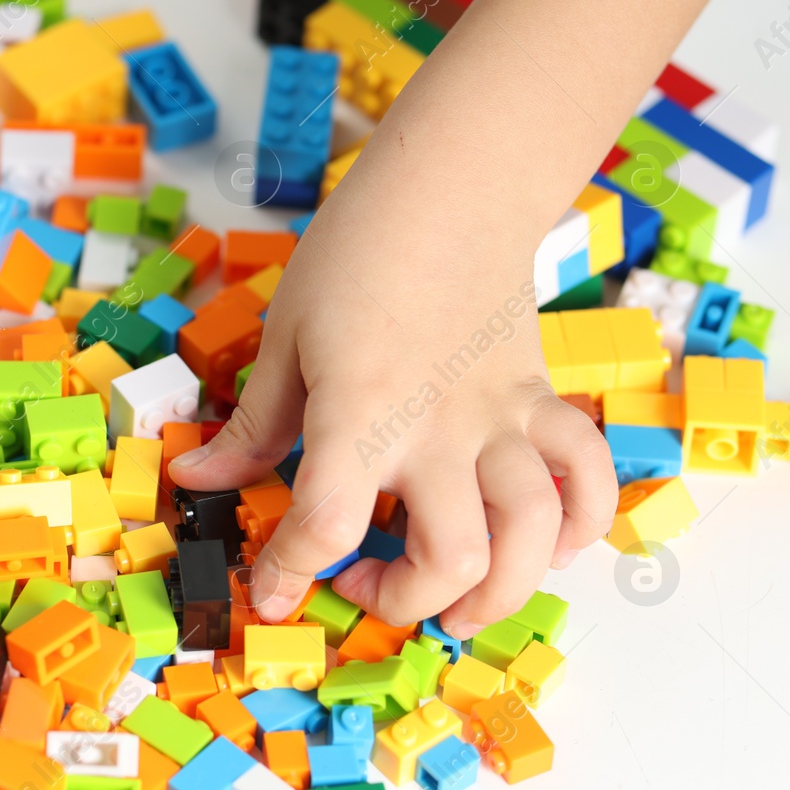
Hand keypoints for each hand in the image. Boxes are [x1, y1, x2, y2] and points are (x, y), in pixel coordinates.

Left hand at [168, 190, 615, 636]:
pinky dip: (584, 525)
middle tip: (366, 587)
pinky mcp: (541, 402)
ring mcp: (502, 419)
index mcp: (361, 411)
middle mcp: (440, 428)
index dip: (293, 576)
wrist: (450, 188)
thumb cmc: (358, 252)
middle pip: (451, 558)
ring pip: (533, 533)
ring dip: (500, 590)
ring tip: (459, 600)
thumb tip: (199, 478)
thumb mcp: (284, 338)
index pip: (329, 524)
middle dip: (407, 601)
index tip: (275, 594)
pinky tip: (548, 547)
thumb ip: (252, 425)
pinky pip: (590, 477)